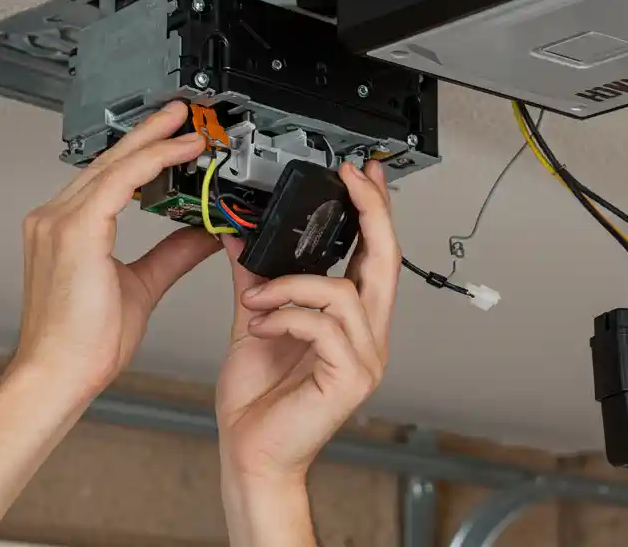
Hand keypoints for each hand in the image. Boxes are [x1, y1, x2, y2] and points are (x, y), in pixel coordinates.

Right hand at [12, 103, 219, 397]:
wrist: (58, 374)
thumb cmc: (84, 343)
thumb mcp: (143, 285)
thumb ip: (173, 253)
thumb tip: (204, 233)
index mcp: (64, 229)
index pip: (108, 177)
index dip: (143, 152)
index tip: (174, 139)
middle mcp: (54, 218)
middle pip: (110, 161)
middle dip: (150, 134)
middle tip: (183, 115)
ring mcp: (57, 221)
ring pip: (115, 165)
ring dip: (155, 142)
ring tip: (188, 127)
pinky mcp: (72, 230)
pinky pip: (118, 182)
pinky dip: (152, 163)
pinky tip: (178, 154)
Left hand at [215, 160, 399, 484]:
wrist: (249, 454)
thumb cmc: (257, 400)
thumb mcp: (254, 321)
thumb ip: (256, 279)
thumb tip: (240, 235)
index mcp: (350, 320)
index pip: (374, 254)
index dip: (374, 210)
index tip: (363, 173)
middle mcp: (368, 336)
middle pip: (386, 260)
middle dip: (370, 212)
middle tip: (351, 179)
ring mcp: (365, 358)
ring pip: (345, 292)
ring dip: (292, 285)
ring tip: (254, 301)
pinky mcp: (351, 378)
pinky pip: (325, 325)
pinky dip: (287, 316)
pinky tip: (259, 327)